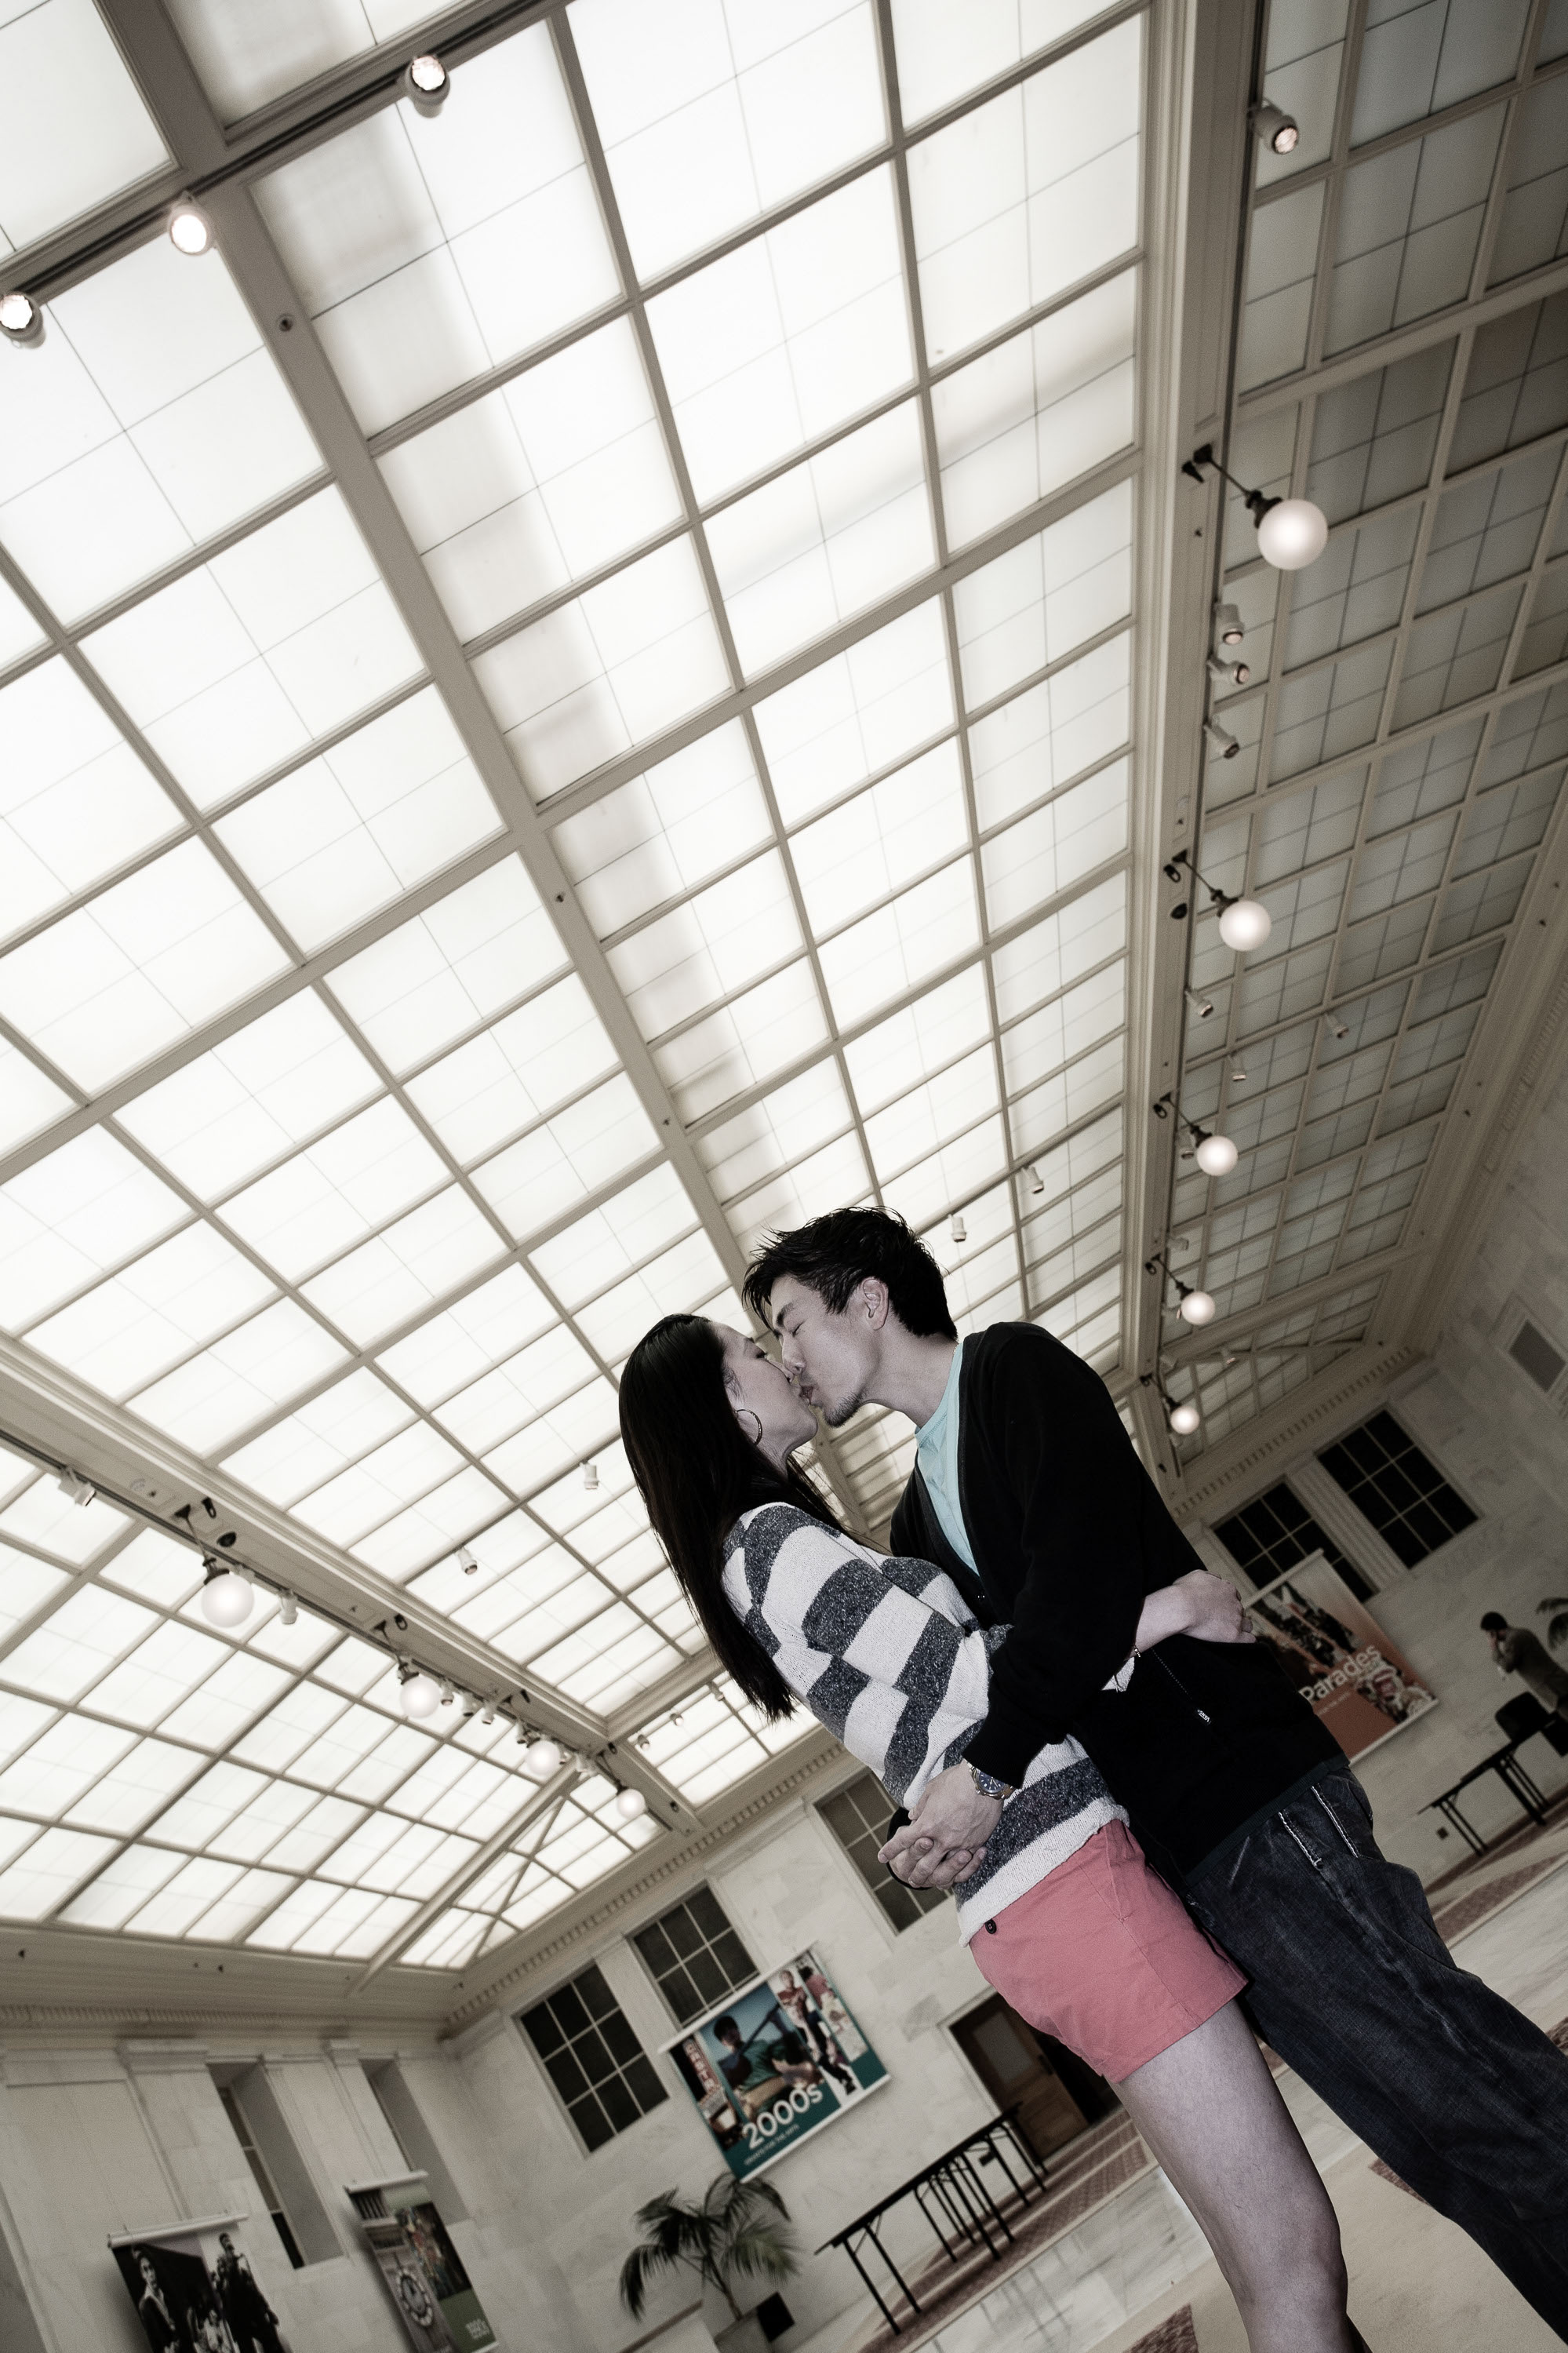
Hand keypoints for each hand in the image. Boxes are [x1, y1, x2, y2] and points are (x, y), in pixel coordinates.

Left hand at [877, 1763, 1002, 1889]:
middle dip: (914, 1874)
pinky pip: (965, 1866)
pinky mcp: (975, 1845)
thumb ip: (921, 1807)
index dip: (891, 1849)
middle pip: (923, 1865)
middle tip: (910, 1880)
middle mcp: (941, 1838)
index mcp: (927, 1823)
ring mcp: (959, 1844)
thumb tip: (913, 1817)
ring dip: (934, 1879)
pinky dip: (958, 1872)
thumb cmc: (956, 1781)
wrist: (984, 1781)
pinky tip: (954, 1875)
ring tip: (930, 1883)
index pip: (904, 1841)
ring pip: (944, 1871)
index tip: (881, 1857)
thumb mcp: (932, 1790)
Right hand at [1176, 1568, 1254, 1644]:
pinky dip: (1246, 1640)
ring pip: (1247, 1625)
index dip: (1227, 1604)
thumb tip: (1216, 1578)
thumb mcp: (1197, 1575)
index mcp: (1228, 1589)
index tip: (1218, 1609)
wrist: (1180, 1607)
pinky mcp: (1233, 1635)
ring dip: (1241, 1628)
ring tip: (1229, 1632)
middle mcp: (1235, 1603)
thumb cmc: (1183, 1592)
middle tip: (1219, 1621)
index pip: (1234, 1597)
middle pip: (1240, 1611)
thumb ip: (1211, 1576)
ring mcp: (1236, 1619)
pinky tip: (1240, 1641)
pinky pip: (1249, 1639)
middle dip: (1232, 1615)